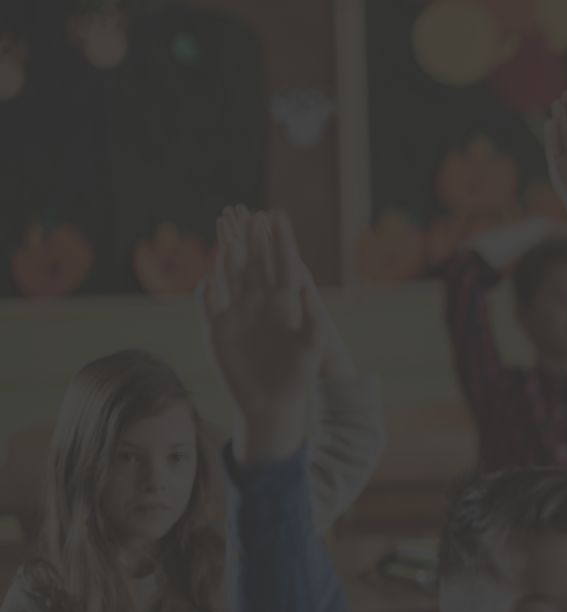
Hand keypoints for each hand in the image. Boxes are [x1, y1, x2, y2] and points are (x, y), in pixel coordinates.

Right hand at [202, 207, 322, 461]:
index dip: (279, 240)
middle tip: (246, 211)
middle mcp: (260, 301)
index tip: (277, 216)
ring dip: (227, 253)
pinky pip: (210, 302)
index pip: (283, 263)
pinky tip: (209, 275)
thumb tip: (308, 290)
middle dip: (250, 237)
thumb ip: (312, 319)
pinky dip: (209, 288)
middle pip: (253, 262)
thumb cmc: (297, 375)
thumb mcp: (311, 347)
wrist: (272, 401)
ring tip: (225, 229)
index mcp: (286, 302)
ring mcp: (238, 312)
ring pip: (230, 275)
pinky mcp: (218, 327)